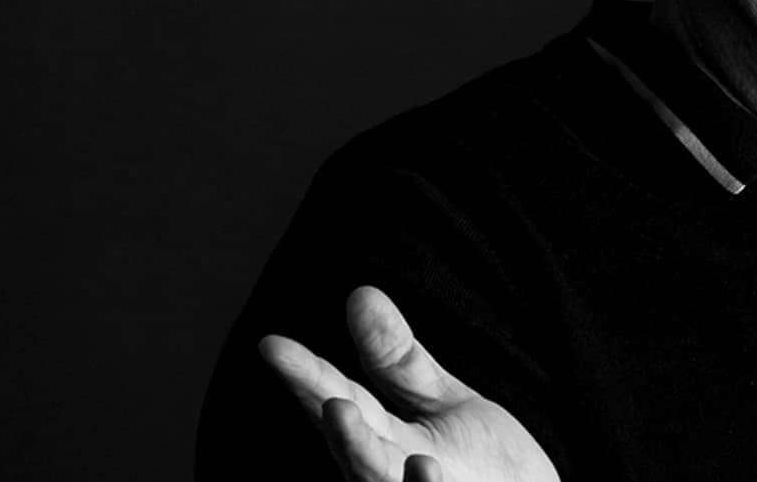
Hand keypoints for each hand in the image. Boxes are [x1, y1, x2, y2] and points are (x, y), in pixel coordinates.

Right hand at [260, 285, 560, 481]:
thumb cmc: (484, 461)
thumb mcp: (440, 401)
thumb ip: (398, 360)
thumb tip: (359, 293)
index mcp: (378, 440)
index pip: (336, 399)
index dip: (306, 376)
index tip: (271, 345)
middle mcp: (384, 475)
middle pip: (355, 448)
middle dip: (337, 425)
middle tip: (328, 397)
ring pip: (378, 481)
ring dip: (363, 455)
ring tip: (345, 415)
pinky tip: (422, 465)